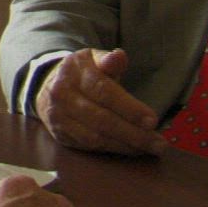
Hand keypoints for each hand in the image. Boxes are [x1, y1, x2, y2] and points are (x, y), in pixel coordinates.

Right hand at [35, 48, 167, 155]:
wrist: (49, 86)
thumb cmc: (82, 73)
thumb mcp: (95, 60)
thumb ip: (110, 61)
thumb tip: (119, 56)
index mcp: (74, 72)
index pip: (104, 91)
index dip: (129, 108)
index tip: (153, 121)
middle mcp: (62, 95)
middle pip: (101, 119)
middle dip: (133, 133)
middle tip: (158, 143)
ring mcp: (59, 117)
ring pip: (96, 137)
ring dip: (126, 145)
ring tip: (150, 148)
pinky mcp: (61, 134)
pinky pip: (89, 146)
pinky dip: (113, 149)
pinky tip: (132, 149)